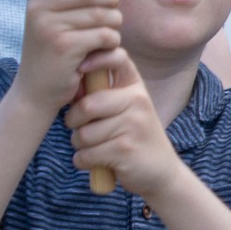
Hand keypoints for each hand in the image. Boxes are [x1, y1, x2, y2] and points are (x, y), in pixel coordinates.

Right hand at [19, 0, 121, 119]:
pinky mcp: (64, 47)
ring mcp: (49, 28)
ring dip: (115, 25)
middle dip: (112, 1)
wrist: (36, 91)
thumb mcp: (64, 17)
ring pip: (103, 14)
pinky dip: (112, 43)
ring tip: (107, 36)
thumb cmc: (55, 50)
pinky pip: (105, 35)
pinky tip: (103, 51)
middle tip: (112, 16)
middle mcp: (38, 9)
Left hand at [63, 59, 179, 201]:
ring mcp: (133, 125)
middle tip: (80, 129)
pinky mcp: (125, 150)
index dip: (95, 58)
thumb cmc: (134, 137)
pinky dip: (83, 162)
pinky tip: (97, 162)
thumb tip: (69, 83)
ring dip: (80, 146)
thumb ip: (103, 94)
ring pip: (83, 134)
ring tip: (95, 147)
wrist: (161, 171)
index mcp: (136, 87)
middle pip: (87, 106)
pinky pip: (85, 155)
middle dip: (73, 122)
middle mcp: (138, 101)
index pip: (117, 58)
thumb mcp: (127, 109)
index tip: (80, 68)